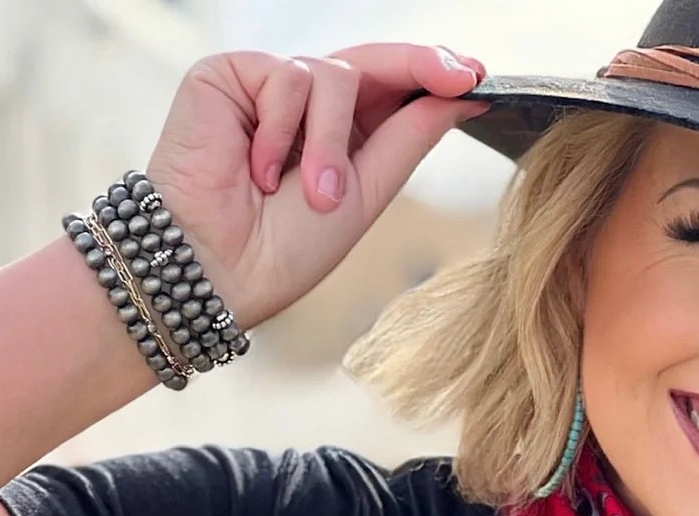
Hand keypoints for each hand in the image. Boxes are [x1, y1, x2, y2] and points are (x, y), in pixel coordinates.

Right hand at [142, 43, 489, 329]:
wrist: (218, 270)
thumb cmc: (283, 250)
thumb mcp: (364, 194)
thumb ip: (406, 140)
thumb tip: (458, 96)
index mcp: (339, 138)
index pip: (390, 92)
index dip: (431, 77)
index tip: (479, 78)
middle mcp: (305, 108)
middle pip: (371, 63)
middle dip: (419, 66)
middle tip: (462, 75)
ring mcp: (266, 87)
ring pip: (333, 75)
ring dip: (331, 142)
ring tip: (314, 195)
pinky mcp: (228, 75)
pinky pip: (285, 76)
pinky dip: (283, 130)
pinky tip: (259, 171)